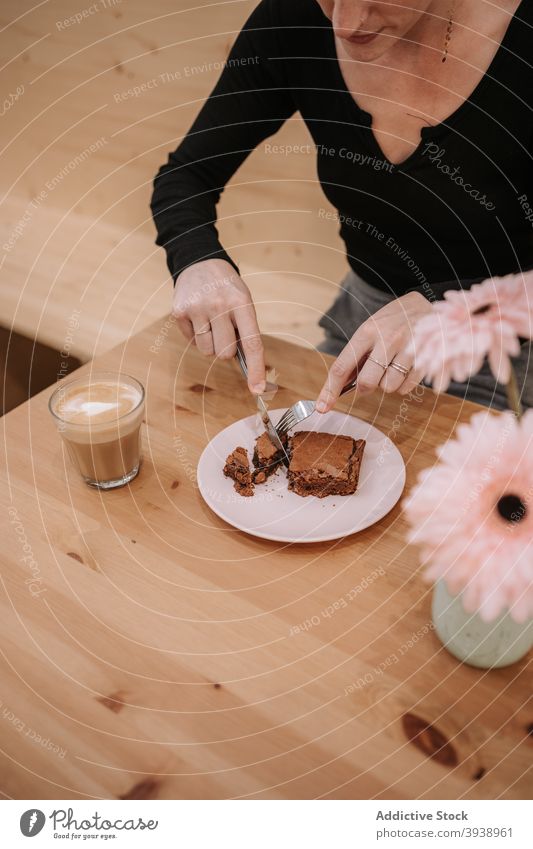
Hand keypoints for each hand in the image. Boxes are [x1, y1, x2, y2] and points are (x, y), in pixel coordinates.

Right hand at [172, 259, 265, 392]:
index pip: (251, 343)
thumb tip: (246, 367)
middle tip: (225, 329)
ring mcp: (197, 308)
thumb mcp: (243, 301)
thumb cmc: (227, 289)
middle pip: (225, 353)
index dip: (256, 369)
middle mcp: (219, 305)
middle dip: (226, 348)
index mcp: (241, 302)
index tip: (258, 389)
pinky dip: (196, 335)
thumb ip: (245, 330)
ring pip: (207, 351)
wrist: (200, 261)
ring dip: (211, 343)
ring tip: (211, 321)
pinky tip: (198, 317)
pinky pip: (192, 342)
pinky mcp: (179, 311)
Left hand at [316, 291, 431, 411]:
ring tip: (393, 366)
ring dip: (387, 383)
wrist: (427, 306)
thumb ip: (356, 354)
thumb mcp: (370, 329)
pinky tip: (405, 368)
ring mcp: (408, 349)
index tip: (322, 406)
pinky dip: (403, 384)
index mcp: (367, 331)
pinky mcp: (425, 359)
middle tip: (371, 377)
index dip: (330, 390)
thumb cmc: (393, 321)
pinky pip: (406, 387)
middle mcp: (387, 340)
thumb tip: (340, 385)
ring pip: (388, 387)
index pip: (342, 367)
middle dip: (365, 387)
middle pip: (367, 382)